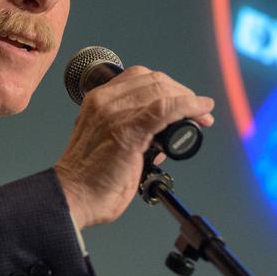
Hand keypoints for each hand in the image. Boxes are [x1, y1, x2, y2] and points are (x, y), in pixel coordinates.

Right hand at [53, 67, 213, 227]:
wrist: (73, 197)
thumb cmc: (89, 178)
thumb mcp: (106, 141)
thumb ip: (129, 132)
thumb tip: (159, 138)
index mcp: (98, 101)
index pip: (139, 78)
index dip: (168, 85)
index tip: (183, 100)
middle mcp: (105, 101)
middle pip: (154, 80)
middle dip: (182, 93)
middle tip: (199, 111)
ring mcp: (115, 114)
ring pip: (162, 90)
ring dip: (189, 101)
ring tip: (203, 116)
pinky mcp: (128, 131)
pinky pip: (165, 108)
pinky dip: (188, 107)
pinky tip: (201, 112)